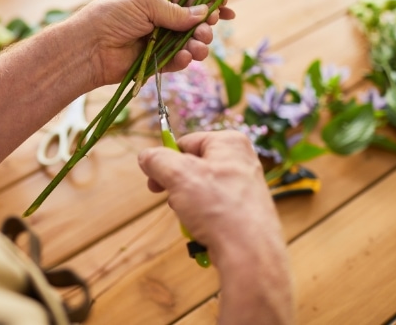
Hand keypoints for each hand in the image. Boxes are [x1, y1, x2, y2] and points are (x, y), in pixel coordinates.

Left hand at [67, 0, 218, 87]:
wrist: (89, 45)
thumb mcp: (145, 0)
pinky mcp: (155, 62)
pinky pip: (176, 61)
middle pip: (192, 23)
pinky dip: (184, 60)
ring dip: (198, 44)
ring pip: (187, 43)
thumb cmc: (112, 14)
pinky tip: (188, 57)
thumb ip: (175, 8)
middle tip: (207, 31)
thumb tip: (204, 13)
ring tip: (200, 47)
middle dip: (204, 27)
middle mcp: (159, 18)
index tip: (218, 9)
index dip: (204, 4)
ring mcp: (158, 41)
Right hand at [137, 130, 292, 324]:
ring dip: (186, 205)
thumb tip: (146, 156)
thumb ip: (157, 160)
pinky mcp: (243, 212)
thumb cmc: (218, 207)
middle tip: (172, 200)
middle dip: (176, 186)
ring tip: (191, 218)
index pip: (186, 143)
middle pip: (192, 167)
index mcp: (229, 143)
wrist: (248, 253)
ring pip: (199, 191)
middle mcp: (241, 161)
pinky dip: (201, 218)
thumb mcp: (178, 175)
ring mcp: (244, 188)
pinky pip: (212, 209)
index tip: (153, 179)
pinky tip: (202, 230)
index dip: (166, 160)